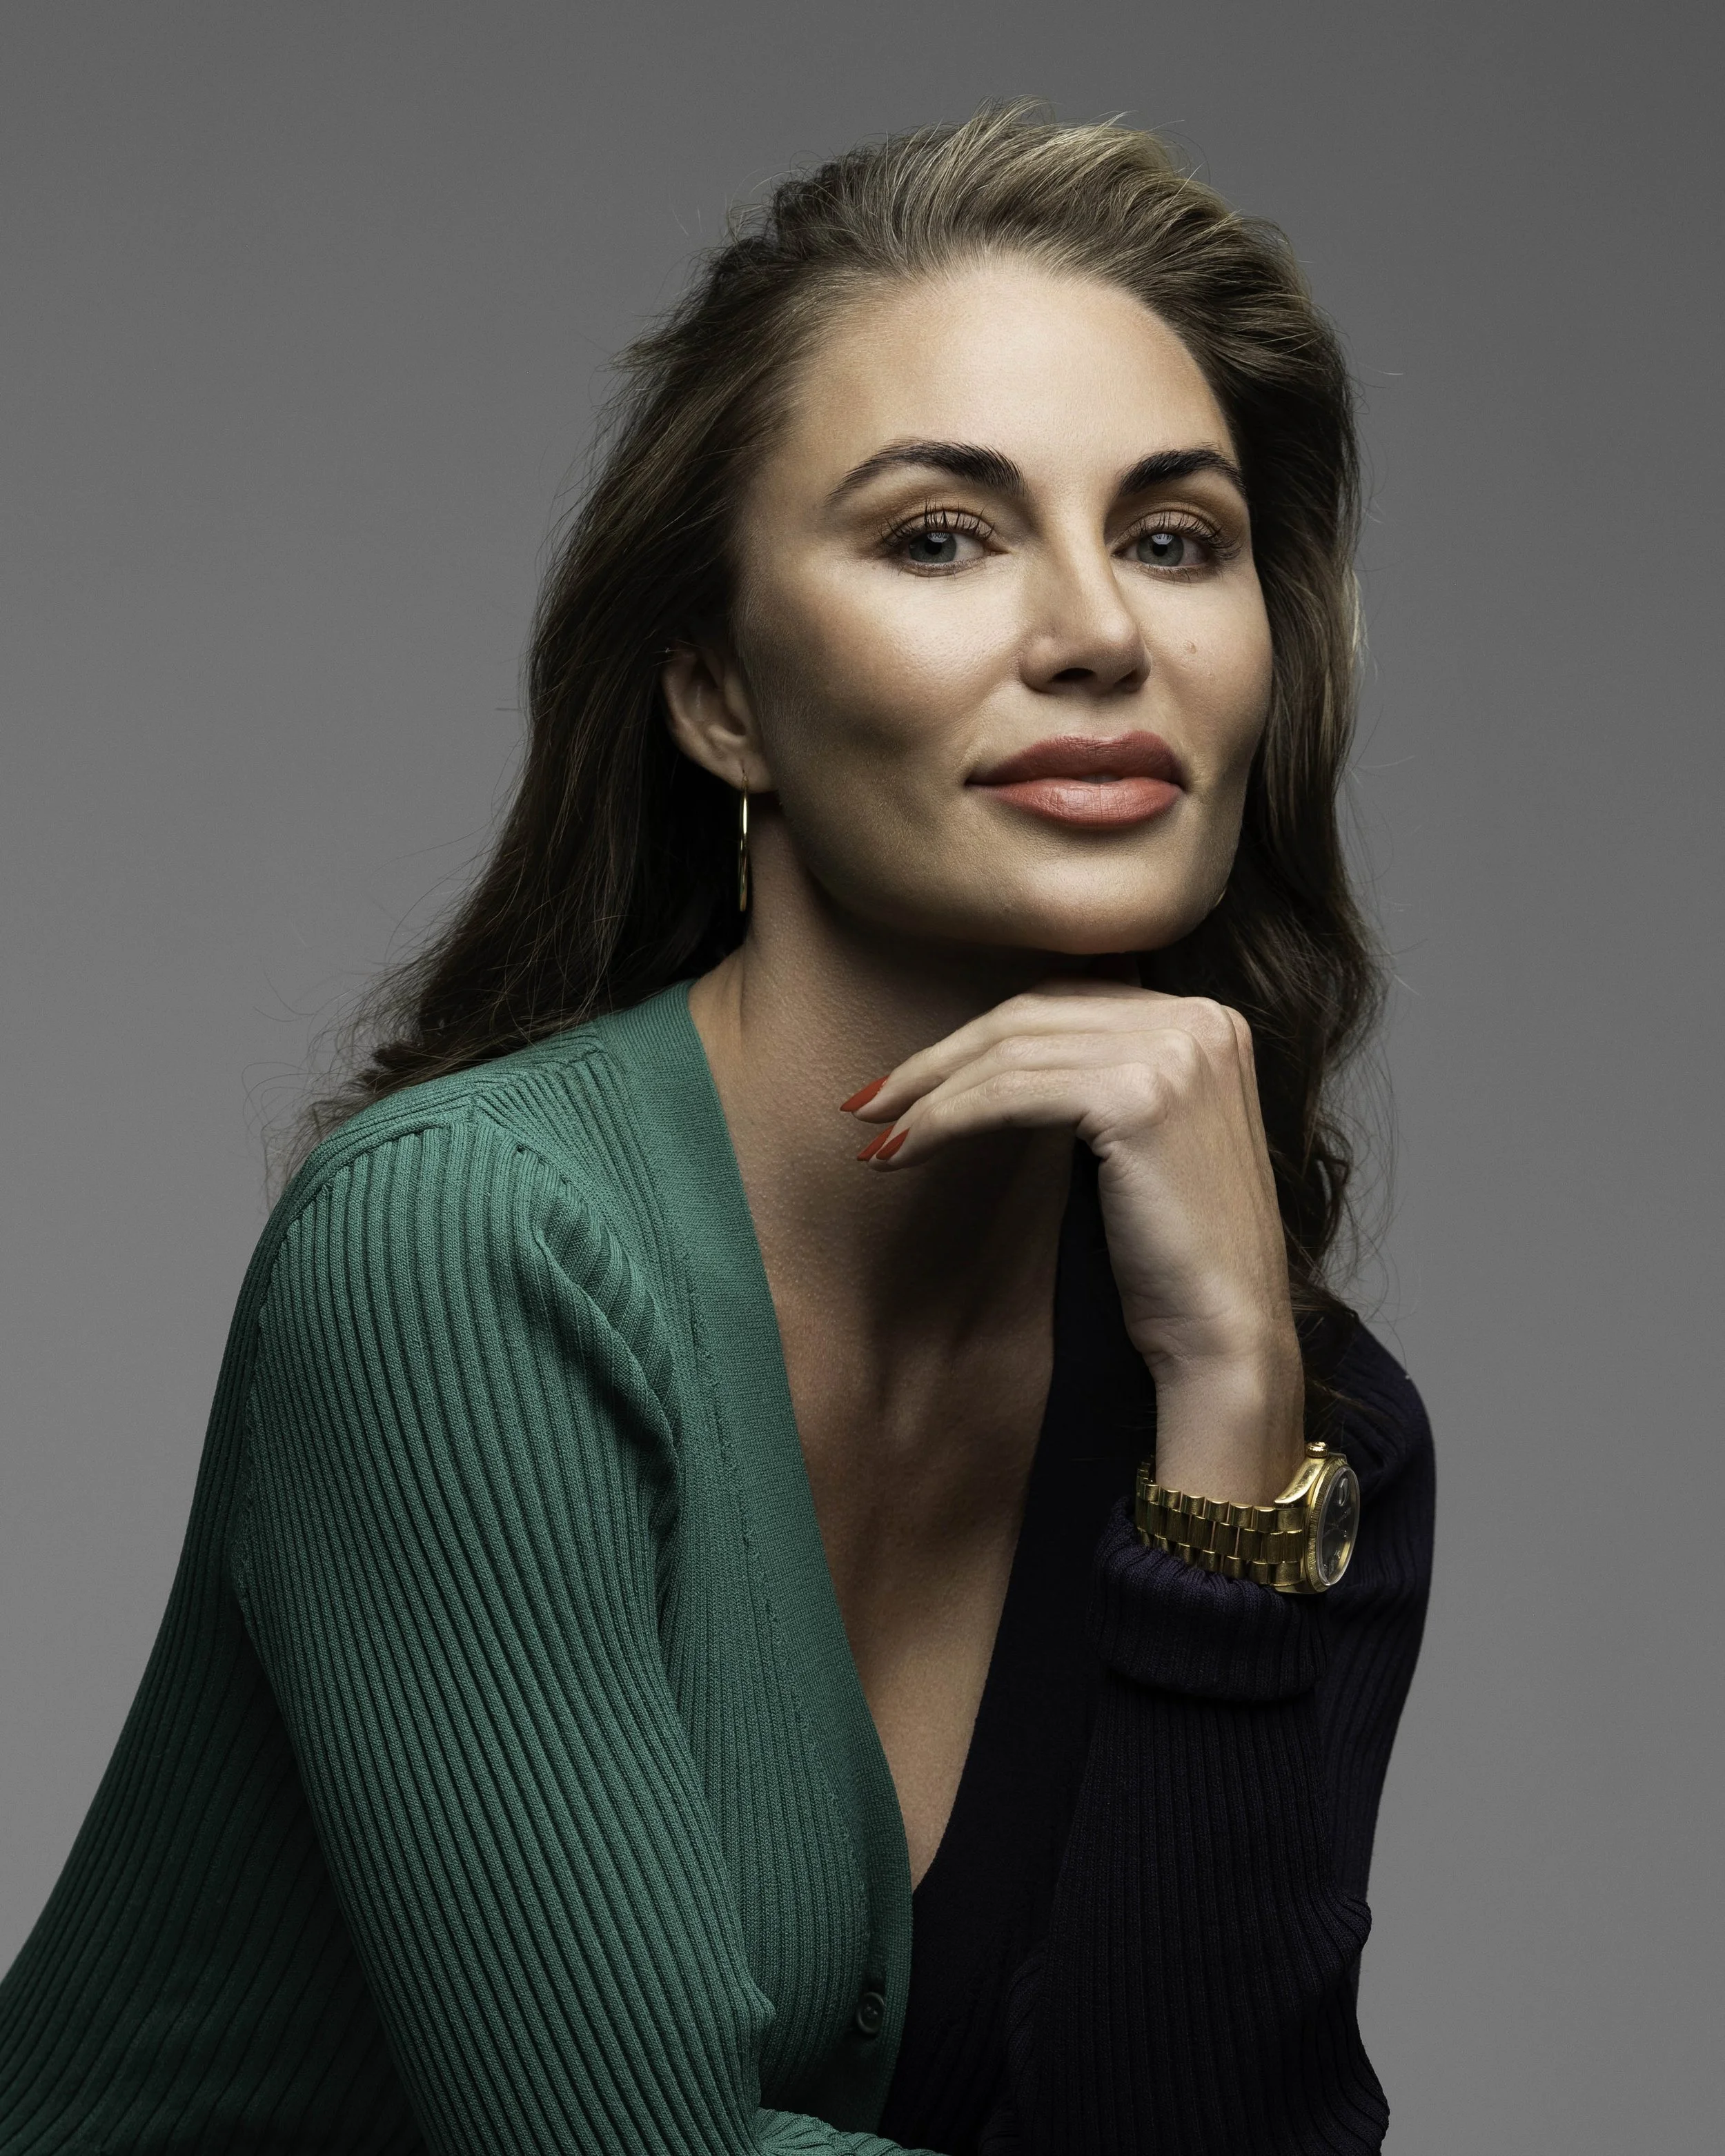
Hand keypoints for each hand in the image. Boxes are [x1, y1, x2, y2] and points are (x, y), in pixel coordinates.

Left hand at [846, 979, 1304, 1505]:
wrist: (1225, 1333)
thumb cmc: (1172, 1254)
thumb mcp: (1144, 1138)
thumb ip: (1099, 1073)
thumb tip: (994, 1048)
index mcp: (1205, 1019)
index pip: (1061, 1002)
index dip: (976, 1037)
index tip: (909, 1081)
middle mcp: (1199, 1019)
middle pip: (1030, 1015)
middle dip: (937, 1060)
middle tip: (869, 1105)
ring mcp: (1175, 1053)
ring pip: (1010, 1054)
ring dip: (927, 1098)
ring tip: (878, 1139)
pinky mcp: (1139, 1098)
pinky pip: (1010, 1095)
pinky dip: (945, 1121)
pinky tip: (904, 1154)